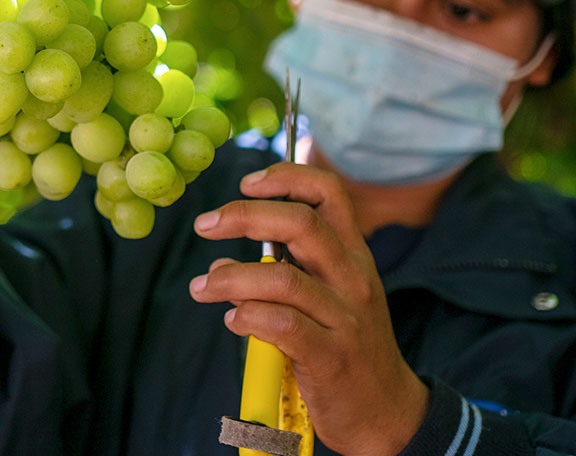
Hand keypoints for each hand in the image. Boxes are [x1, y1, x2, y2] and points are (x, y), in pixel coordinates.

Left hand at [189, 162, 428, 455]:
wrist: (387, 413)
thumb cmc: (346, 344)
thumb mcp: (328, 295)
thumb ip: (280, 271)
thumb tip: (219, 265)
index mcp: (352, 253)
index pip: (329, 193)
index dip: (286, 177)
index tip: (246, 183)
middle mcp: (352, 277)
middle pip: (301, 223)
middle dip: (245, 215)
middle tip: (205, 224)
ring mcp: (345, 317)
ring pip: (283, 277)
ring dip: (231, 277)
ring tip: (202, 287)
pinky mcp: (332, 358)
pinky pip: (283, 325)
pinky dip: (248, 316)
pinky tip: (233, 320)